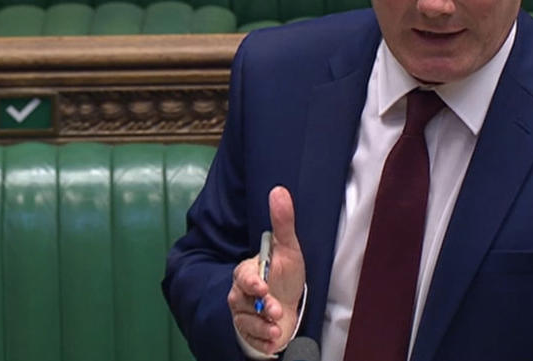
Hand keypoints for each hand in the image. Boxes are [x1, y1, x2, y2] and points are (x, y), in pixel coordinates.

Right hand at [228, 186, 306, 354]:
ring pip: (245, 322)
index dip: (251, 281)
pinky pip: (250, 339)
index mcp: (248, 272)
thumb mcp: (289, 249)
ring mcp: (244, 314)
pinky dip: (262, 341)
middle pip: (240, 301)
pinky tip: (274, 340)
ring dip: (261, 327)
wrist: (292, 307)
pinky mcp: (250, 333)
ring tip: (276, 327)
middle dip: (258, 307)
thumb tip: (279, 190)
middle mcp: (241, 294)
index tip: (262, 286)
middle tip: (275, 310)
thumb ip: (283, 222)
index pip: (242, 275)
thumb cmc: (287, 277)